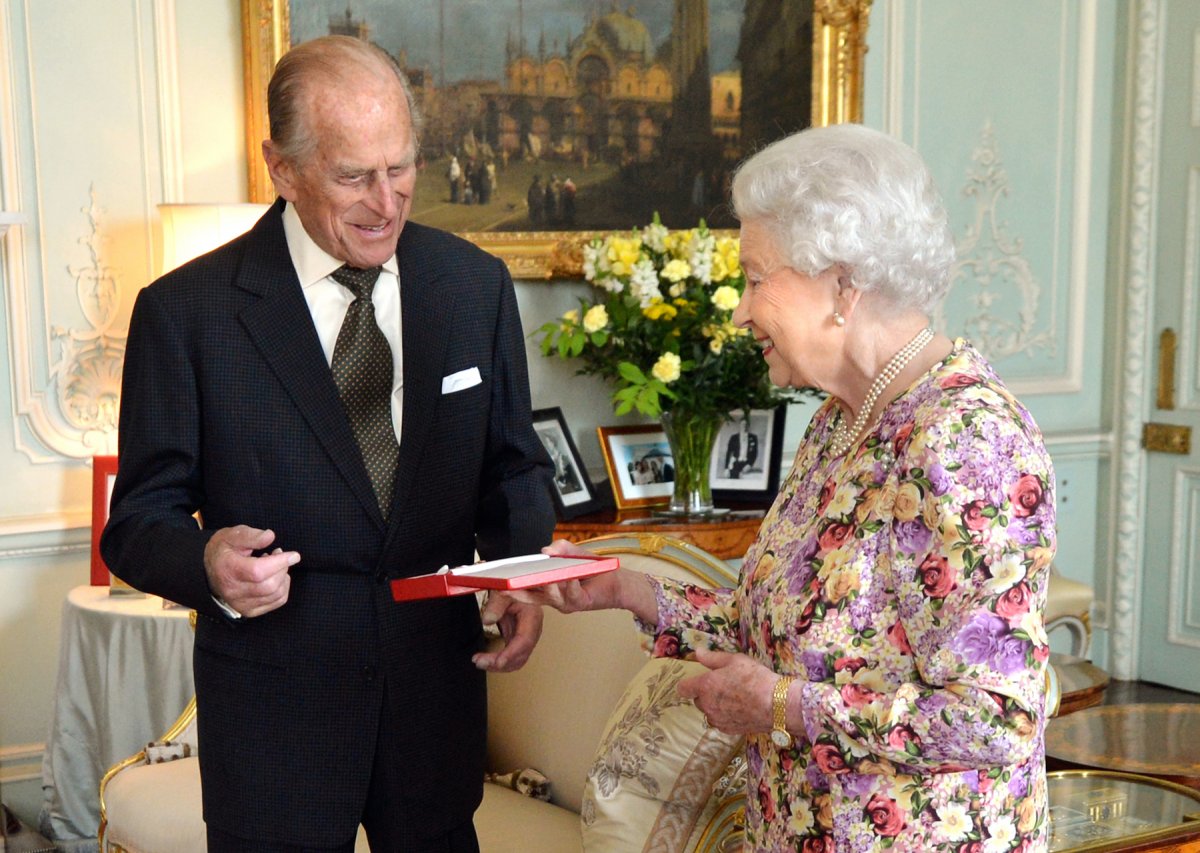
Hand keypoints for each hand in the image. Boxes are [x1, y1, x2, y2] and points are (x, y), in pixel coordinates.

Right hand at [204, 525, 298, 617]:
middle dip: (282, 568)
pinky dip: (283, 588)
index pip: (258, 571)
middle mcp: (233, 591)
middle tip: (279, 554)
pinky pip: (276, 602)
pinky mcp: (249, 610)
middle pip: (269, 585)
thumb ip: (251, 535)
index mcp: (228, 569)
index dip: (280, 563)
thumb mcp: (233, 535)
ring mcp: (241, 603)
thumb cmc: (224, 550)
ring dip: (283, 577)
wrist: (211, 569)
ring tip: (275, 565)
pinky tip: (276, 578)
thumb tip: (270, 536)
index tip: (294, 555)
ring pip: (275, 594)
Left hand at [472, 592, 542, 671]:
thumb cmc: (514, 589)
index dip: (512, 654)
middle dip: (500, 663)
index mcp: (533, 616)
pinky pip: (512, 657)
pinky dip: (500, 662)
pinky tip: (487, 661)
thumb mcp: (503, 592)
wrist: (516, 589)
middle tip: (480, 661)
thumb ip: (496, 605)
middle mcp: (533, 630)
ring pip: (517, 660)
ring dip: (499, 666)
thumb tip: (487, 620)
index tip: (498, 662)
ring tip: (480, 662)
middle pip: (521, 655)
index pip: (524, 641)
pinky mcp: (519, 641)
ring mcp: (527, 637)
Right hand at [501, 539, 617, 613]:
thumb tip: (546, 550)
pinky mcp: (579, 603)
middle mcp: (551, 596)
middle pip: (530, 596)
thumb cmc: (591, 568)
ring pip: (551, 597)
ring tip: (548, 578)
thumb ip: (560, 547)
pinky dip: (571, 586)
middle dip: (518, 592)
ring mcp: (564, 601)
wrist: (615, 580)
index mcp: (544, 585)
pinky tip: (571, 577)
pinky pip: (572, 596)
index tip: (498, 579)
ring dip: (549, 587)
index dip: (510, 584)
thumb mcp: (573, 552)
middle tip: (508, 586)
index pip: (523, 585)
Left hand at [676, 647, 776, 734]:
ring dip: (716, 706)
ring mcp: (717, 720)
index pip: (683, 688)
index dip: (688, 684)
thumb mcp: (734, 660)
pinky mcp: (728, 730)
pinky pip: (720, 722)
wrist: (776, 705)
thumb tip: (696, 653)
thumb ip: (712, 658)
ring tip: (735, 698)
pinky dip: (726, 717)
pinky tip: (741, 710)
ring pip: (709, 712)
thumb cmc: (755, 678)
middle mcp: (707, 705)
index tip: (696, 682)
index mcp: (705, 686)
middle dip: (706, 694)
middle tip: (725, 686)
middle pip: (698, 700)